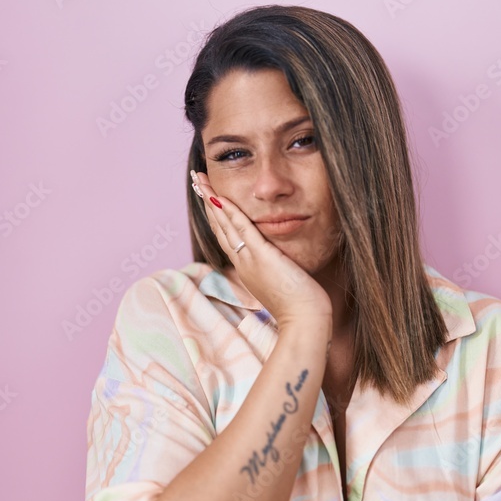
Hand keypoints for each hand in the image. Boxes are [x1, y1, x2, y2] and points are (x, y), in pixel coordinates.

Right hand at [192, 170, 332, 330]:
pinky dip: (230, 212)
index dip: (216, 214)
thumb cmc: (299, 306)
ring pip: (224, 225)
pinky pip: (242, 229)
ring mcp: (249, 260)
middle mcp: (242, 263)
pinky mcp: (262, 257)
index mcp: (245, 268)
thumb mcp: (280, 282)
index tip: (209, 196)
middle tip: (196, 180)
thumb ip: (275, 268)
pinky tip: (220, 197)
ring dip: (211, 200)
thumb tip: (277, 260)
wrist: (304, 321)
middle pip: (218, 226)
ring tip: (200, 180)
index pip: (226, 235)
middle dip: (207, 201)